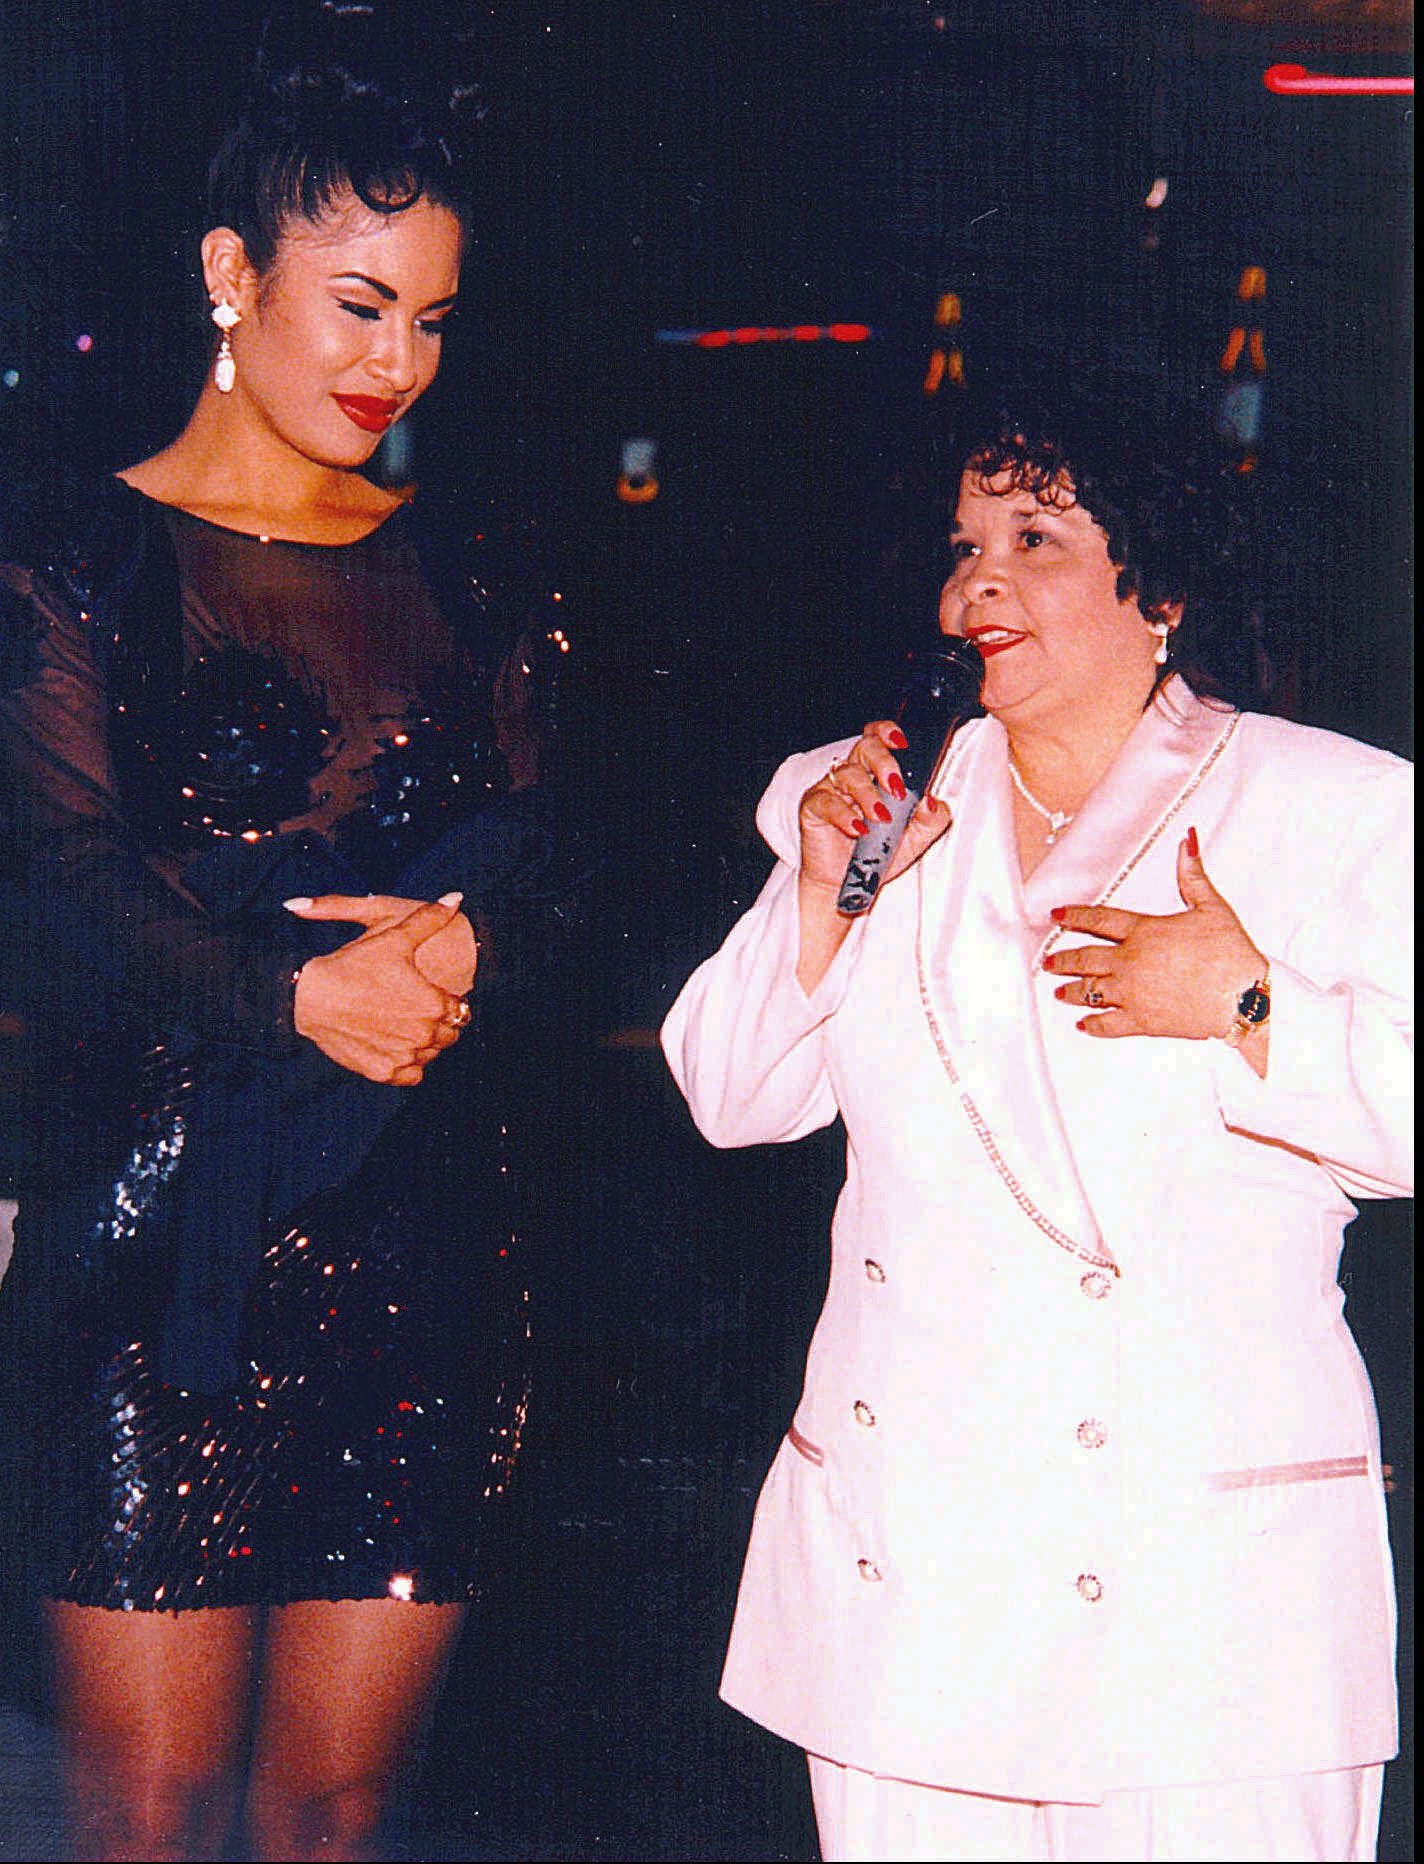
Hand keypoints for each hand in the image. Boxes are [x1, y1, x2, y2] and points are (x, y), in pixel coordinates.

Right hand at [286, 894, 474, 1084]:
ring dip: (423, 1044)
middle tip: (413, 1010)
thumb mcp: (394, 936)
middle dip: (437, 1023)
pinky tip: (393, 1046)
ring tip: (401, 1025)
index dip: (444, 1000)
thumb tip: (457, 897)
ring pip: (430, 1055)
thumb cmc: (353, 964)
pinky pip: (411, 1076)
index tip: (426, 994)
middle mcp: (424, 1034)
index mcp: (434, 1003)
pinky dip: (406, 1065)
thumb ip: (430, 918)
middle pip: (448, 1035)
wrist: (310, 996)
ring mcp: (404, 1056)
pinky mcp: (384, 1072)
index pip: (459, 1010)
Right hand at [798, 721, 951, 898]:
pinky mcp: (813, 808)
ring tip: (881, 818)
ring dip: (868, 794)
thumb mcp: (916, 838)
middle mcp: (853, 775)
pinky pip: (826, 802)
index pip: (879, 738)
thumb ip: (932, 818)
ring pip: (848, 774)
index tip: (902, 743)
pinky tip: (858, 829)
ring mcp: (831, 789)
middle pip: (865, 747)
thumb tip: (933, 802)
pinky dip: (845, 815)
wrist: (851, 884)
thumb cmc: (877, 853)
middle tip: (896, 788)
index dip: (888, 732)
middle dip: (884, 762)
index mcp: (876, 773)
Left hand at [1043, 829, 1267, 1057]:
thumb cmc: (1231, 953)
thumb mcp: (1212, 907)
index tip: (1056, 916)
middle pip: (1085, 958)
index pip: (1099, 919)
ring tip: (1059, 992)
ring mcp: (1133, 993)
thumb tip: (1186, 841)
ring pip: (1090, 991)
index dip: (1074, 915)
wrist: (1245, 996)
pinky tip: (1084, 1024)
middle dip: (1063, 960)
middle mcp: (1130, 961)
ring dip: (1071, 991)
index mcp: (1144, 931)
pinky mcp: (1143, 1021)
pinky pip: (1109, 1024)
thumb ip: (1192, 875)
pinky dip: (1093, 1025)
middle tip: (1049, 961)